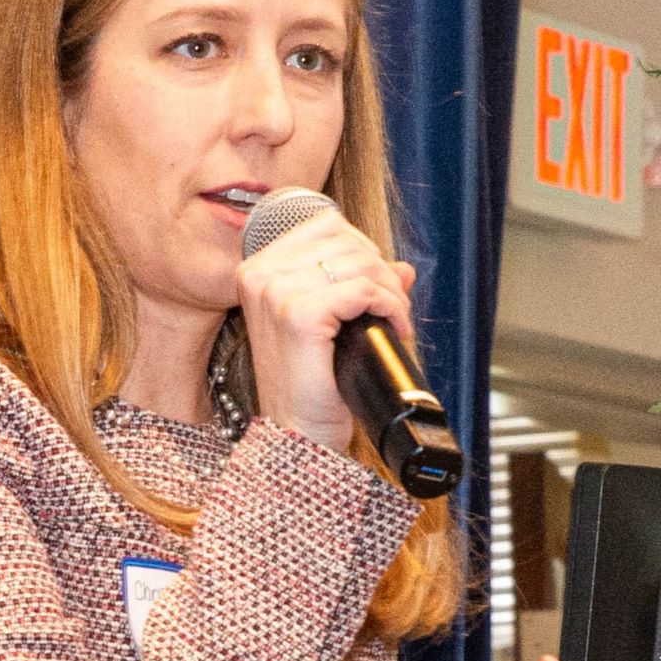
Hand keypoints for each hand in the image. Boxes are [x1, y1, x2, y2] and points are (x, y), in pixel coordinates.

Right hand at [232, 199, 414, 449]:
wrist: (298, 434)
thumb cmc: (310, 386)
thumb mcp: (331, 325)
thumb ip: (359, 286)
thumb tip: (403, 268)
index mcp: (257, 270)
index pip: (326, 225)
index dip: (363, 250)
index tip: (377, 285)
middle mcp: (259, 274)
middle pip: (346, 240)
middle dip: (381, 272)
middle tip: (392, 308)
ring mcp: (275, 292)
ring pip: (361, 262)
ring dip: (391, 292)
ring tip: (394, 320)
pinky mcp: (298, 314)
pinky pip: (364, 290)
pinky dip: (391, 307)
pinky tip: (394, 329)